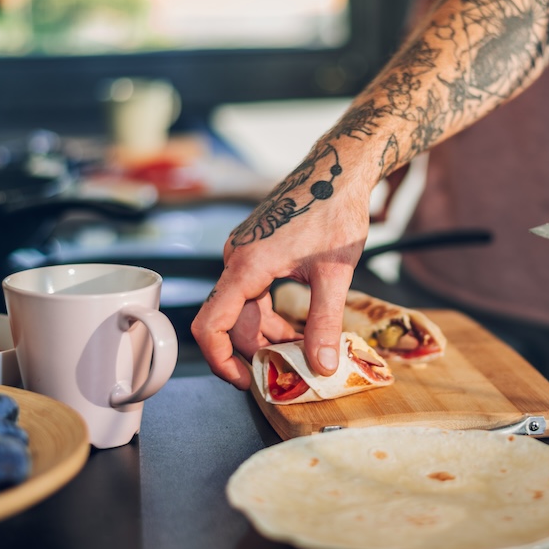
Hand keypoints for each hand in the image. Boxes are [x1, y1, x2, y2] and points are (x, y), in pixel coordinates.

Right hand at [191, 175, 371, 389]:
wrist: (338, 168)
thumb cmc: (335, 209)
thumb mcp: (334, 274)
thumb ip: (325, 323)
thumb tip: (322, 367)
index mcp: (247, 265)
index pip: (211, 324)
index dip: (220, 360)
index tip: (245, 380)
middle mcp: (237, 258)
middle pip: (232, 321)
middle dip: (258, 350)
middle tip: (291, 372)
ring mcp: (244, 253)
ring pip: (244, 308)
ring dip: (268, 334)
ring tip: (302, 351)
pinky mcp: (256, 250)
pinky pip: (253, 292)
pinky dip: (271, 314)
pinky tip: (298, 326)